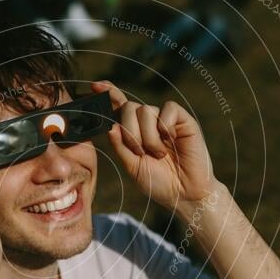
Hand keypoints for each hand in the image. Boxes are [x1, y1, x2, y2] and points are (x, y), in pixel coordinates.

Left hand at [91, 81, 217, 208]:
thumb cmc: (158, 182)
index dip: (108, 94)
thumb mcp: (133, 166)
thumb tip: (109, 126)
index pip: (119, 107)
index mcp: (134, 132)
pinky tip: (171, 141)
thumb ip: (120, 146)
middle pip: (129, 107)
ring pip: (145, 110)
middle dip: (129, 131)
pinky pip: (168, 109)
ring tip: (159, 154)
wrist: (184, 193)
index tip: (95, 85)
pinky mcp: (182, 120)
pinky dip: (165, 126)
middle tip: (140, 152)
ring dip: (148, 136)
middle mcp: (148, 123)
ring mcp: (165, 120)